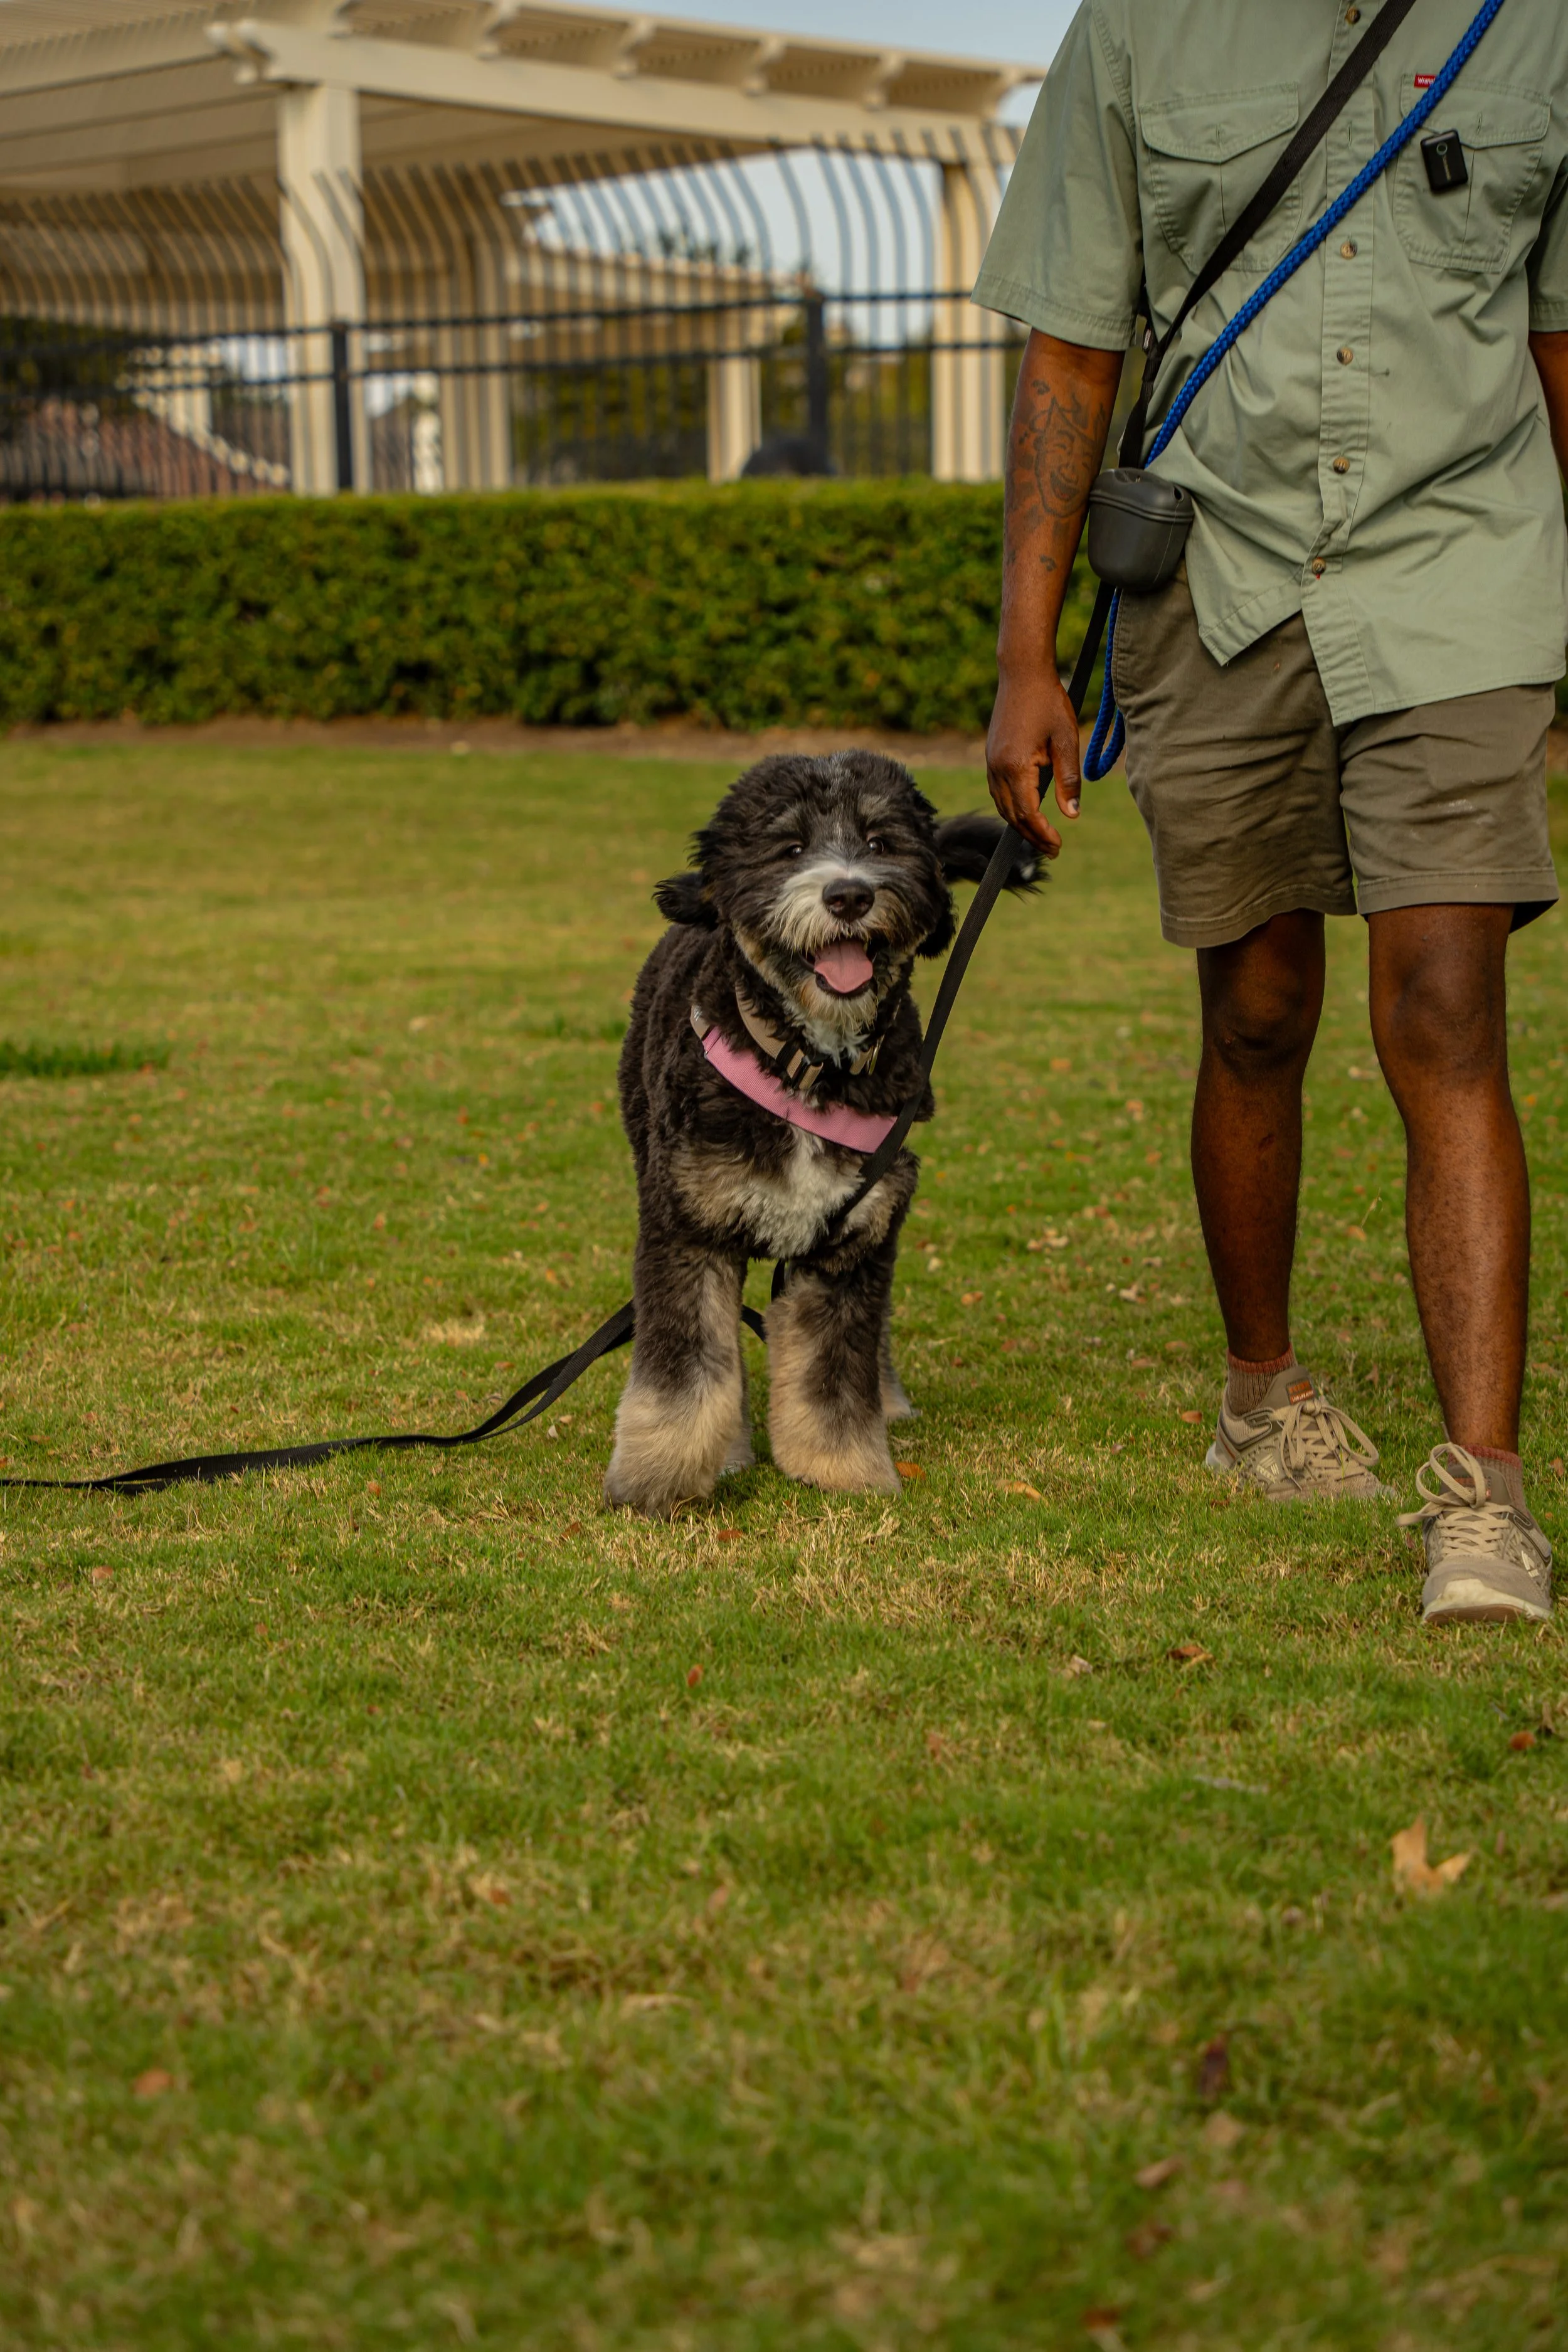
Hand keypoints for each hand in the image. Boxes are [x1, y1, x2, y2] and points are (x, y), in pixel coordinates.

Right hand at [985, 665, 1081, 856]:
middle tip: (1053, 850)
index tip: (1059, 845)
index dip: (1043, 833)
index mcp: (1015, 767)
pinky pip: (999, 793)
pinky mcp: (991, 757)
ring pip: (1003, 807)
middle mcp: (997, 769)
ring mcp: (990, 763)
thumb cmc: (1048, 703)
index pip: (1028, 813)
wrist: (1022, 674)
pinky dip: (1012, 808)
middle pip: (1012, 816)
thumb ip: (1068, 780)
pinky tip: (1027, 812)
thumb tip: (1072, 815)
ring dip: (1021, 825)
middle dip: (1032, 836)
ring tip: (1042, 837)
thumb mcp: (1066, 741)